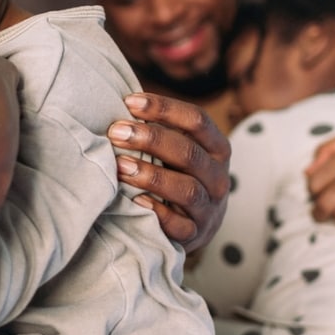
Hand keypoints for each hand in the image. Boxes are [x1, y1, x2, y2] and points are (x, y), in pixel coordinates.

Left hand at [106, 92, 230, 253]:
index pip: (197, 120)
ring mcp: (209, 208)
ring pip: (187, 190)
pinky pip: (180, 226)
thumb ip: (159, 128)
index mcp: (216, 148)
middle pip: (189, 153)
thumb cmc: (177, 174)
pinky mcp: (196, 235)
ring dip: (151, 175)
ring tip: (120, 166)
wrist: (196, 225)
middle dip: (151, 139)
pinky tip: (136, 201)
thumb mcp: (178, 150)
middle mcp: (218, 177)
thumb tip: (120, 99)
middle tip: (116, 132)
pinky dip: (158, 213)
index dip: (164, 108)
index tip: (129, 101)